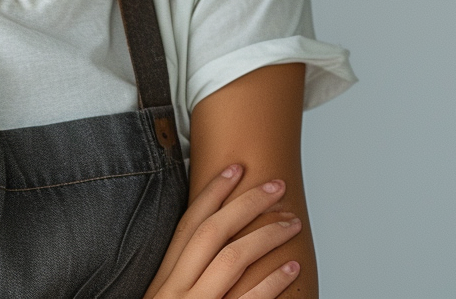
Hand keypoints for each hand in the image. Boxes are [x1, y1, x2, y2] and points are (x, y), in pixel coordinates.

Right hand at [142, 164, 301, 298]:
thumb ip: (186, 278)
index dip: (212, 192)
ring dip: (265, 235)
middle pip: (211, 232)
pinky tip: (292, 268)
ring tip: (291, 223)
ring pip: (231, 257)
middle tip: (274, 185)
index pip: (189, 223)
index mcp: (164, 278)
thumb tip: (216, 252)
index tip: (234, 168)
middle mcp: (173, 288)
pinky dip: (272, 282)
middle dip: (244, 202)